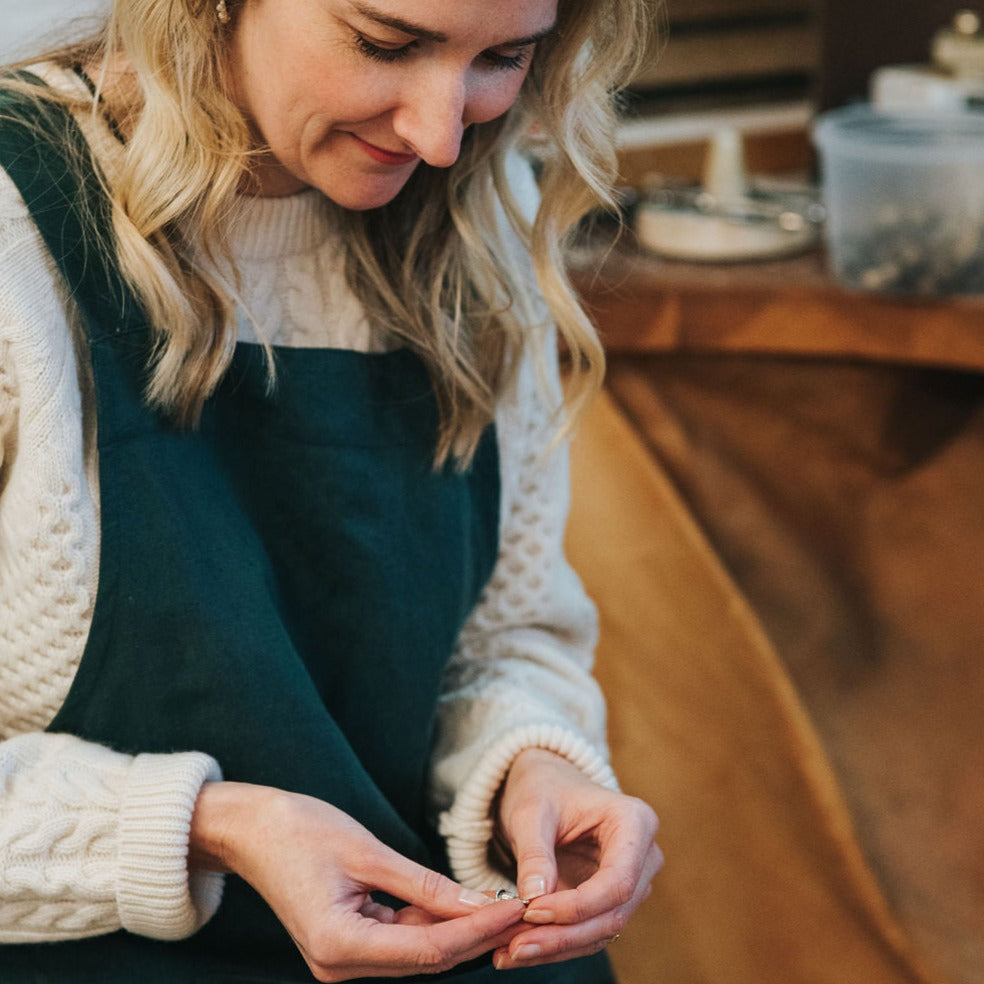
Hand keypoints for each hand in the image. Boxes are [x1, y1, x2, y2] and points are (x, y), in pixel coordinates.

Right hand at [190, 782, 526, 981]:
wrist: (251, 828)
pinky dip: (432, 920)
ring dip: (458, 927)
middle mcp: (339, 965)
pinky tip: (463, 902)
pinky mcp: (346, 943)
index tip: (520, 909)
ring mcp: (341, 958)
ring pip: (418, 950)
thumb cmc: (300, 830)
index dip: (479, 931)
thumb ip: (424, 883)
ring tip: (505, 903)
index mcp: (339, 946)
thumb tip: (478, 904)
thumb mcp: (367, 851)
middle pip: (427, 957)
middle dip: (478, 933)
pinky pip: (400, 937)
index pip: (429, 950)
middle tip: (526, 909)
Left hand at [491, 748, 661, 970]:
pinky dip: (555, 944)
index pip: (618, 880)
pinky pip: (588, 931)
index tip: (532, 912)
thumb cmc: (543, 788)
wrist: (545, 786)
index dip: (578, 905)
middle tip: (516, 946)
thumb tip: (534, 898)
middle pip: (614, 912)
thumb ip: (535, 854)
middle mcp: (643, 856)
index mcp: (634, 822)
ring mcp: (631, 882)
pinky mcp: (610, 901)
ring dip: (557, 947)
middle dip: (564, 935)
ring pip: (602, 930)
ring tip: (509, 953)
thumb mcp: (532, 812)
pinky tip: (517, 950)